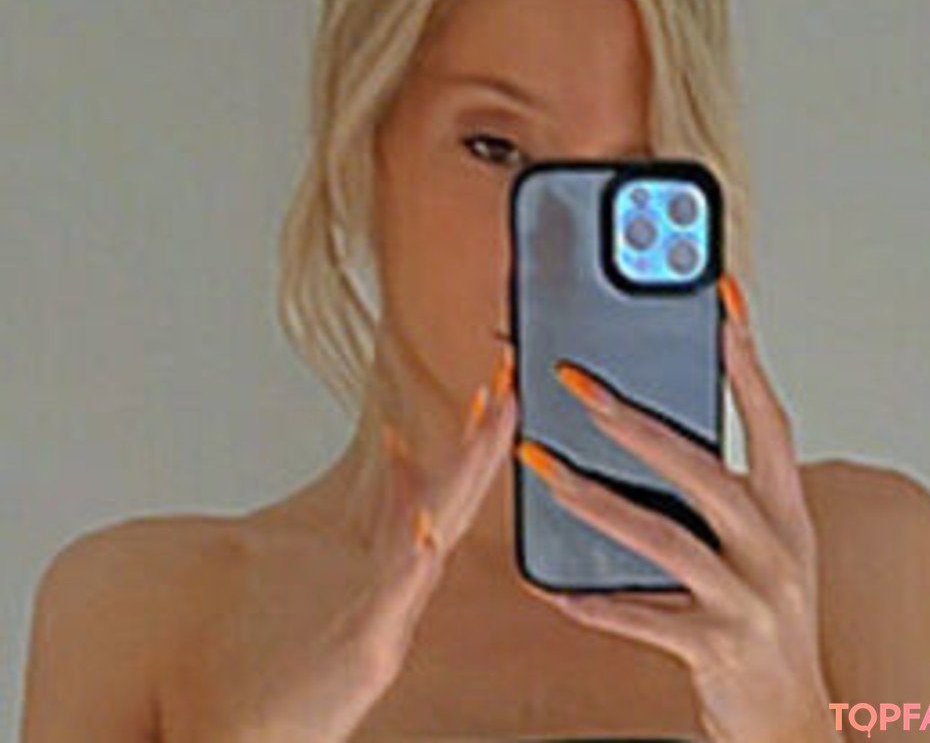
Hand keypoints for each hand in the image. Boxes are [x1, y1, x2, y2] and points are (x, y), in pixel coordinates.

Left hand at [192, 350, 518, 742]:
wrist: (260, 738)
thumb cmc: (295, 677)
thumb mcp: (353, 595)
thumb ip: (379, 532)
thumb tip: (399, 470)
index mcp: (397, 569)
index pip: (443, 487)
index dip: (471, 440)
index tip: (491, 391)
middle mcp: (402, 587)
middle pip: (453, 499)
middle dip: (482, 442)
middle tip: (505, 385)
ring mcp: (389, 615)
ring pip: (435, 533)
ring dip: (461, 481)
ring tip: (483, 431)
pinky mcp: (365, 648)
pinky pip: (394, 594)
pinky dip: (415, 561)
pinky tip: (428, 530)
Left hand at [516, 273, 837, 742]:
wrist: (793, 722)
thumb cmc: (770, 620)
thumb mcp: (768, 546)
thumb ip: (726, 492)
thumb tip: (653, 432)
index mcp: (788, 511)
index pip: (768, 419)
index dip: (745, 358)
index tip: (721, 301)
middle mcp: (777, 547)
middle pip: (700, 469)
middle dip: (632, 421)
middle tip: (576, 384)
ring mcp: (752, 599)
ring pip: (665, 537)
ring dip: (594, 501)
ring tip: (543, 469)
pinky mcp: (719, 648)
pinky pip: (646, 616)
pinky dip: (597, 599)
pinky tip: (554, 584)